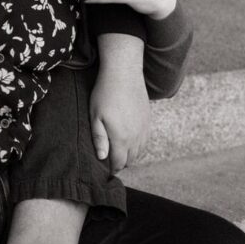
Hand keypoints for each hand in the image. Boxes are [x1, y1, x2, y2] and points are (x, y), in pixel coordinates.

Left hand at [90, 56, 150, 171]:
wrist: (123, 74)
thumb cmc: (105, 94)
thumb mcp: (96, 116)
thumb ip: (100, 138)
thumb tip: (102, 157)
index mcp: (121, 138)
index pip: (118, 163)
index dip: (112, 168)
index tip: (105, 169)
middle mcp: (136, 137)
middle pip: (130, 160)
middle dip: (121, 163)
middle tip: (111, 159)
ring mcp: (144, 129)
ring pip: (139, 152)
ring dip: (130, 154)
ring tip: (119, 151)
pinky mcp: (148, 120)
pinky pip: (145, 141)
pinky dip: (138, 145)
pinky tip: (130, 140)